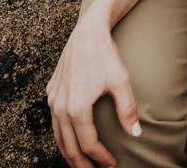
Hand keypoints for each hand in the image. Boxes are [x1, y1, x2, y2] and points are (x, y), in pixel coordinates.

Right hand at [47, 11, 139, 167]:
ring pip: (58, 137)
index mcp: (77, 108)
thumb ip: (127, 109)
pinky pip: (54, 122)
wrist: (88, 31)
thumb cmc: (105, 55)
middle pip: (69, 147)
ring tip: (82, 163)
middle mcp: (60, 107)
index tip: (112, 164)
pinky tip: (71, 139)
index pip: (88, 144)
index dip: (101, 158)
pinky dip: (62, 136)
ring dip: (69, 153)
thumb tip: (135, 133)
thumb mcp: (121, 81)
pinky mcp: (51, 92)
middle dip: (81, 164)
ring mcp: (53, 100)